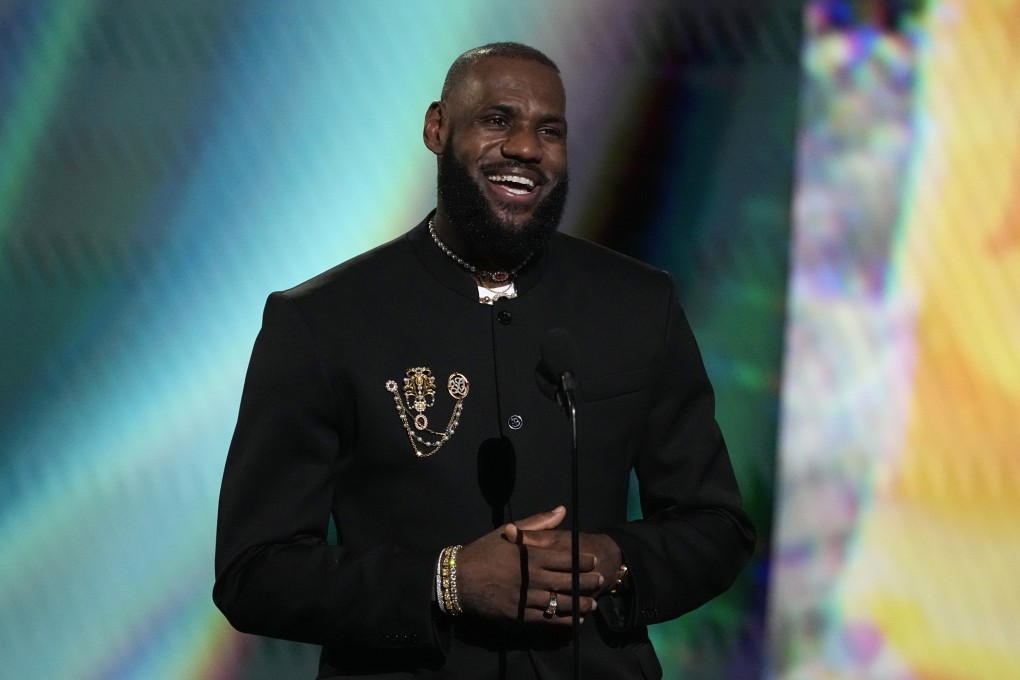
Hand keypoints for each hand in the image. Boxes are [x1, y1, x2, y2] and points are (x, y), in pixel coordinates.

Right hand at [456, 506, 602, 624]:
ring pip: (561, 603)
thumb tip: (561, 511)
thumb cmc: (483, 553)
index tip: (593, 562)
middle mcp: (531, 578)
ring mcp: (526, 599)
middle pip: (568, 582)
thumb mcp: (507, 533)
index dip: (583, 562)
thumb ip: (537, 523)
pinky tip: (574, 620)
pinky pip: (547, 620)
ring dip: (580, 604)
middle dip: (587, 582)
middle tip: (599, 581)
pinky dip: (564, 621)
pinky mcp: (519, 616)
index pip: (566, 559)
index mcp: (530, 556)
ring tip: (592, 604)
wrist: (458, 580)